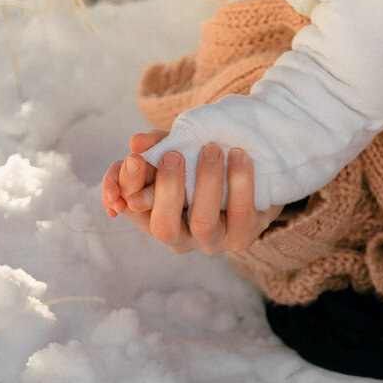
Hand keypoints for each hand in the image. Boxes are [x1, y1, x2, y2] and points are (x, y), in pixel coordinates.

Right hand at [101, 132, 282, 254]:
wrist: (256, 177)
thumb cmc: (205, 164)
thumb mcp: (180, 150)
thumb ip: (158, 144)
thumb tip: (137, 142)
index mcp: (154, 215)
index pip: (130, 206)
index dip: (125, 188)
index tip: (134, 159)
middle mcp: (179, 235)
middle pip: (162, 226)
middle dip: (166, 190)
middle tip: (173, 155)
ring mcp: (211, 240)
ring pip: (202, 222)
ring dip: (205, 183)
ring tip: (211, 150)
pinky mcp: (243, 236)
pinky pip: (241, 213)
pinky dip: (240, 182)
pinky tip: (239, 155)